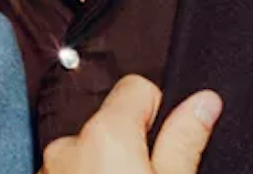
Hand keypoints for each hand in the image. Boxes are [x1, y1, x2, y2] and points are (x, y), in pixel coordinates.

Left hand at [38, 75, 220, 173]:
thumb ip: (184, 140)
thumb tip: (206, 98)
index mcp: (105, 133)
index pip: (136, 87)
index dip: (158, 113)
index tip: (167, 148)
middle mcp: (67, 143)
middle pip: (109, 124)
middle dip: (130, 147)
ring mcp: (46, 168)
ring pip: (87, 153)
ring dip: (103, 169)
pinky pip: (67, 172)